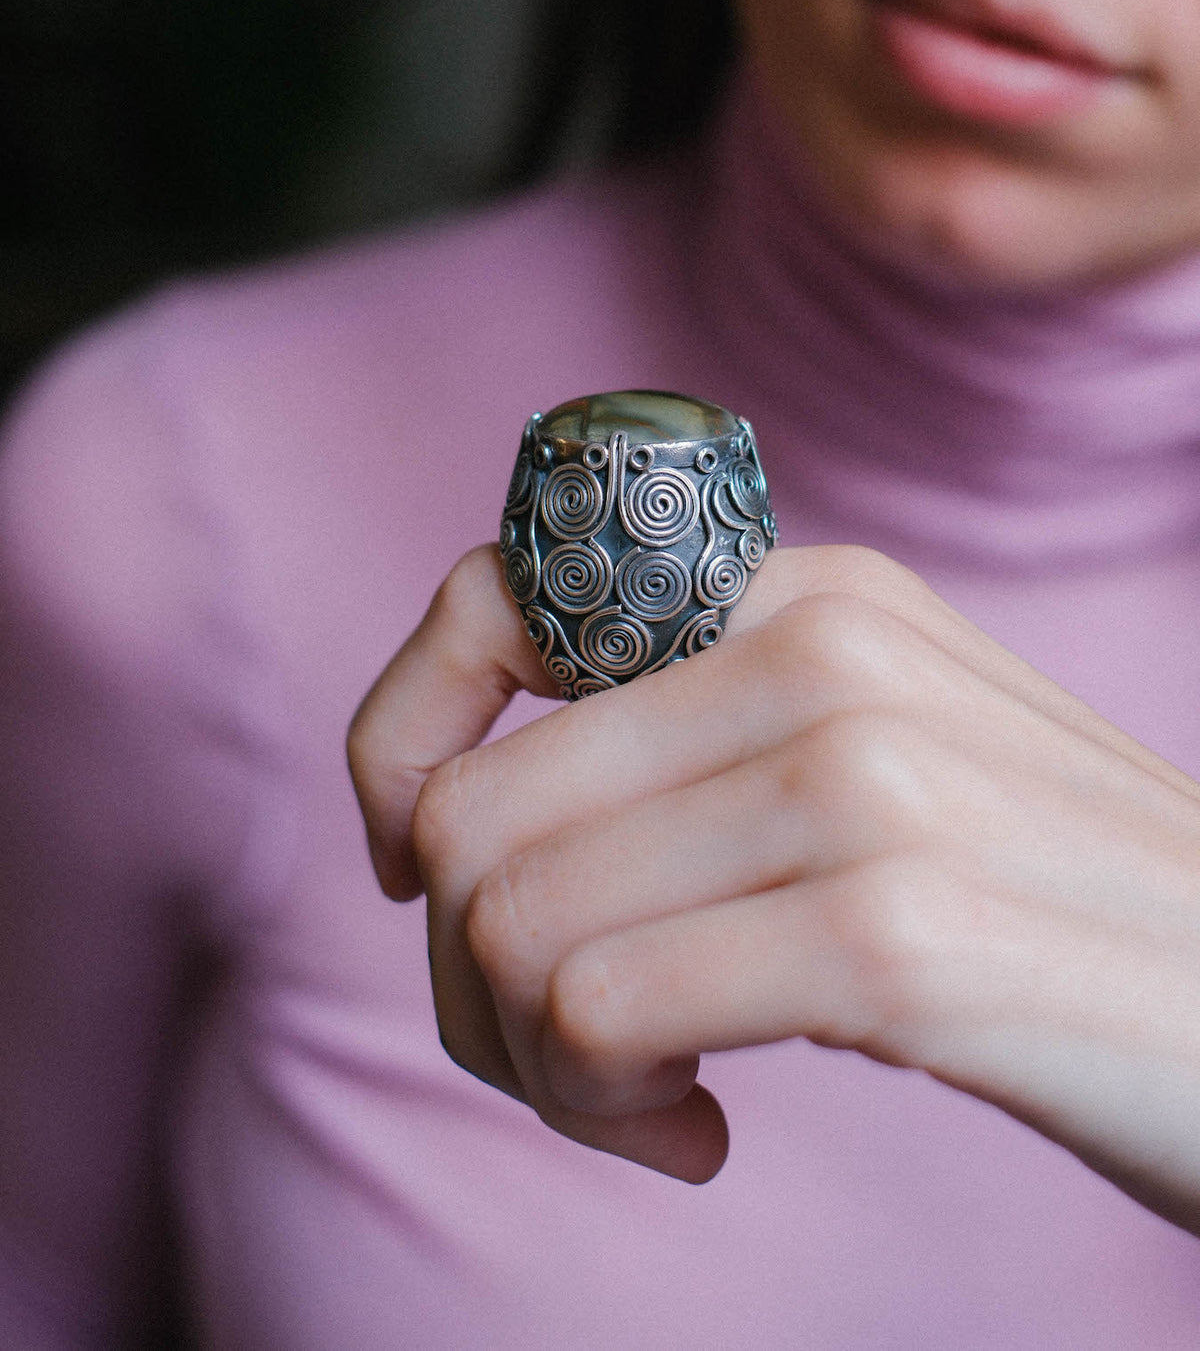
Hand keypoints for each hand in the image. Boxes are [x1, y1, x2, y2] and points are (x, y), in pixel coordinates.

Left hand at [348, 543, 1199, 1231]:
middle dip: (465, 969)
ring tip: (637, 1096)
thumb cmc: (1036, 903)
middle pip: (475, 810)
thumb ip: (698, 735)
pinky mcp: (896, 937)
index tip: (423, 870)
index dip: (399, 745)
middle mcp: (822, 652)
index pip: (491, 599)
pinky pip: (602, 1014)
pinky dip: (604, 1104)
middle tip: (561, 1053)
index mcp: (802, 591)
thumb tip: (453, 804)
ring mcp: (864, 783)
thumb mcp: (872, 759)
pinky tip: (694, 1131)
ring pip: (515, 922)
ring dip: (533, 1058)